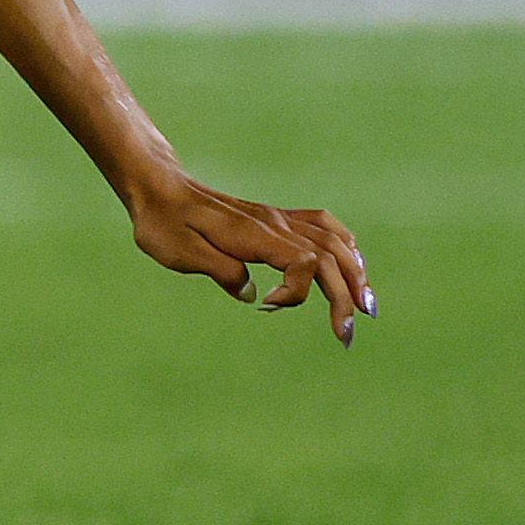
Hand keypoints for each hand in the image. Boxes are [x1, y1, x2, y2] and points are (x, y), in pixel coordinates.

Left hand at [121, 162, 373, 345]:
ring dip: (356, 274)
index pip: (304, 261)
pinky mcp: (275, 218)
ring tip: (366, 306)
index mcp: (254, 234)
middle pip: (330, 256)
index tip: (268, 305)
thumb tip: (252, 292)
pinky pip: (322, 225)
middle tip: (345, 335)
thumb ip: (219, 270)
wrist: (158, 189)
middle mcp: (275, 224)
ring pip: (335, 241)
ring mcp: (278, 219)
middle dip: (345, 296)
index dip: (298, 291)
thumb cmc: (163, 223)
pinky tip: (353, 262)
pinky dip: (345, 245)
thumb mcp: (179, 251)